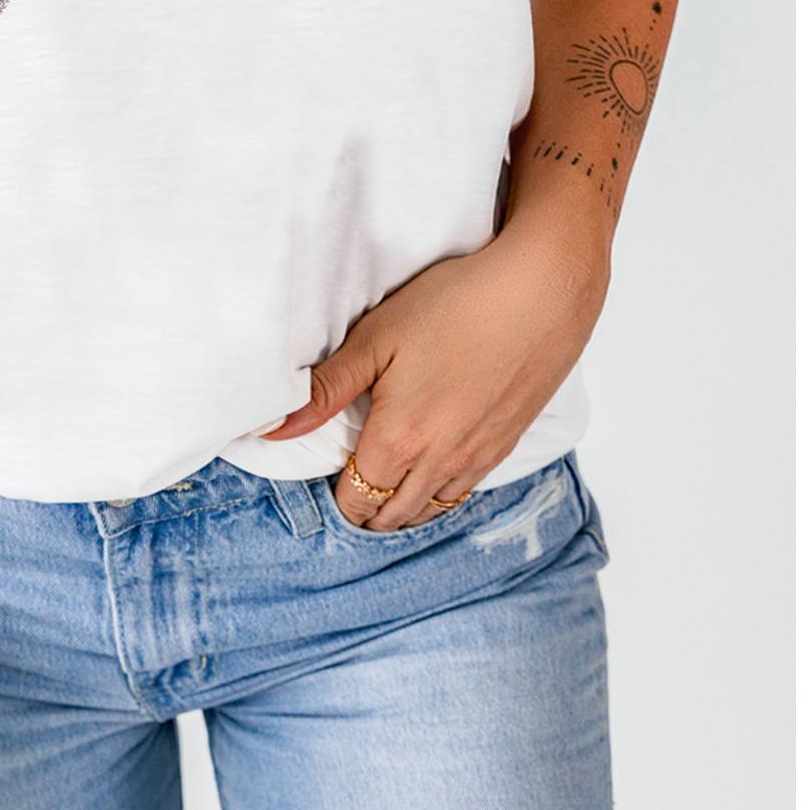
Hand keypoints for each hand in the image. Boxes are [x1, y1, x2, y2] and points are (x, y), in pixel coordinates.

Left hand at [264, 225, 608, 529]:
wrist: (540, 294)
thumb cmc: (454, 306)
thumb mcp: (376, 340)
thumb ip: (324, 391)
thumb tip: (270, 430)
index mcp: (399, 440)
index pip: (356, 499)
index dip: (336, 499)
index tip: (324, 484)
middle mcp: (440, 462)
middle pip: (393, 515)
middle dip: (366, 512)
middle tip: (347, 493)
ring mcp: (478, 458)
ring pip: (431, 511)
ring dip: (403, 510)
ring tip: (382, 494)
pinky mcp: (507, 444)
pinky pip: (465, 493)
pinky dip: (439, 497)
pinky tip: (431, 479)